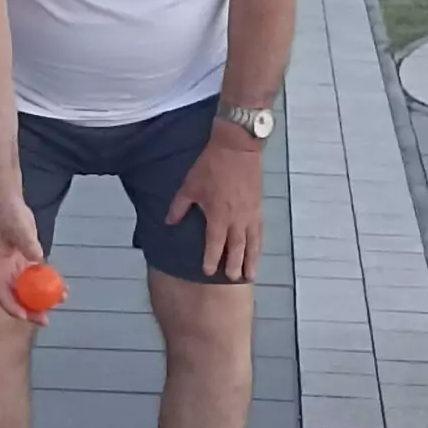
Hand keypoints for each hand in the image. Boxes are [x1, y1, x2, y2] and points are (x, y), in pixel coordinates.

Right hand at [0, 192, 47, 322]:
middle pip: (15, 296)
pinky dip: (47, 283)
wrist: (5, 199)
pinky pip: (36, 276)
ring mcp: (14, 266)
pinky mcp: (24, 260)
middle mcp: (3, 270)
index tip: (26, 316)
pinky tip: (61, 287)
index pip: (1, 293)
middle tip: (45, 319)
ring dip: (40, 298)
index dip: (13, 307)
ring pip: (27, 289)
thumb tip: (38, 258)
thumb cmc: (6, 212)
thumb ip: (27, 243)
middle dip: (29, 310)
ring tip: (58, 302)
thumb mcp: (17, 226)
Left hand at [169, 127, 263, 280]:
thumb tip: (168, 222)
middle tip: (232, 279)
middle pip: (236, 248)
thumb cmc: (211, 166)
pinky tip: (257, 251)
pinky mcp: (258, 206)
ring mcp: (250, 214)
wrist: (237, 147)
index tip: (207, 272)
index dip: (211, 259)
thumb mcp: (189, 186)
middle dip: (234, 265)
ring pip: (252, 243)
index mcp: (218, 216)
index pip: (214, 244)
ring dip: (251, 260)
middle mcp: (236, 219)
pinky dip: (258, 244)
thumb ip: (179, 207)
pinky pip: (259, 231)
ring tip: (249, 275)